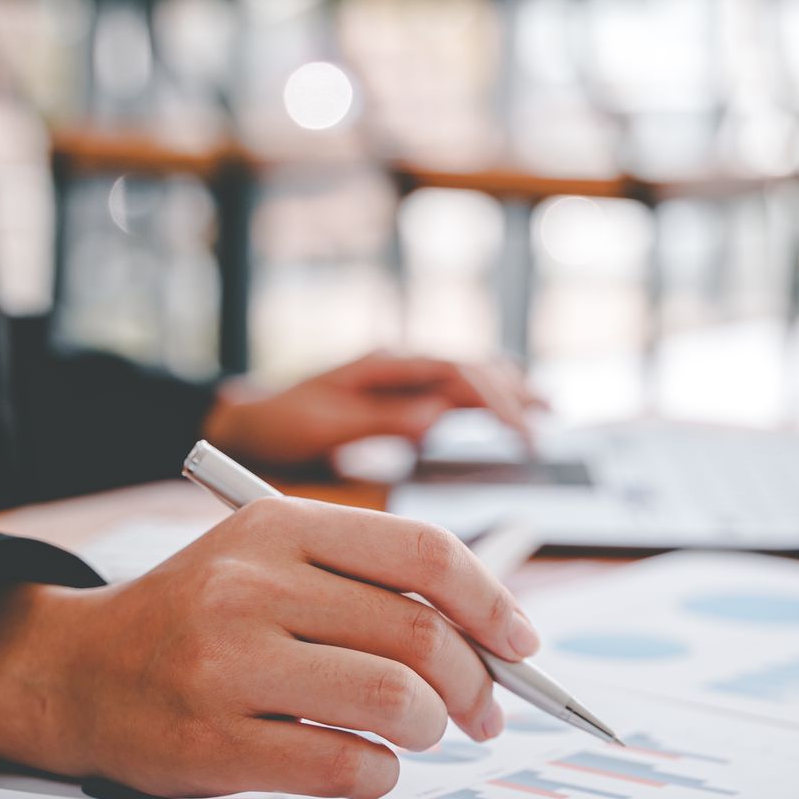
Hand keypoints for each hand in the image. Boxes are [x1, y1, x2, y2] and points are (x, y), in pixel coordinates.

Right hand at [0, 499, 542, 798]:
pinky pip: (346, 763)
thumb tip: (492, 638)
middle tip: (484, 712)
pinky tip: (368, 765)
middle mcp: (252, 585)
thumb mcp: (266, 561)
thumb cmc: (195, 619)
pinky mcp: (214, 741)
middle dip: (475, 683)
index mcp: (278, 526)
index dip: (491, 602)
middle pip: (419, 632)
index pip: (423, 552)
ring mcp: (229, 663)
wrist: (73, 672)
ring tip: (419, 734)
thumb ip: (365, 582)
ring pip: (394, 699)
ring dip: (430, 729)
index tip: (522, 643)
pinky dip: (381, 773)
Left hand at [202, 351, 542, 466]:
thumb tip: (437, 419)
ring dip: (510, 390)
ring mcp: (404, 378)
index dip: (494, 399)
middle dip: (512, 397)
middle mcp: (400, 365)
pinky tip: (514, 410)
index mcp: (384, 365)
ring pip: (470, 375)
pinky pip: (456, 391)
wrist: (249, 422)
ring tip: (549, 410)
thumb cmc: (282, 423)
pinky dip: (490, 399)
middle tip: (542, 434)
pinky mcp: (403, 396)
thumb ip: (382, 420)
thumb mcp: (325, 425)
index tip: (519, 430)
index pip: (455, 372)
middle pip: (472, 370)